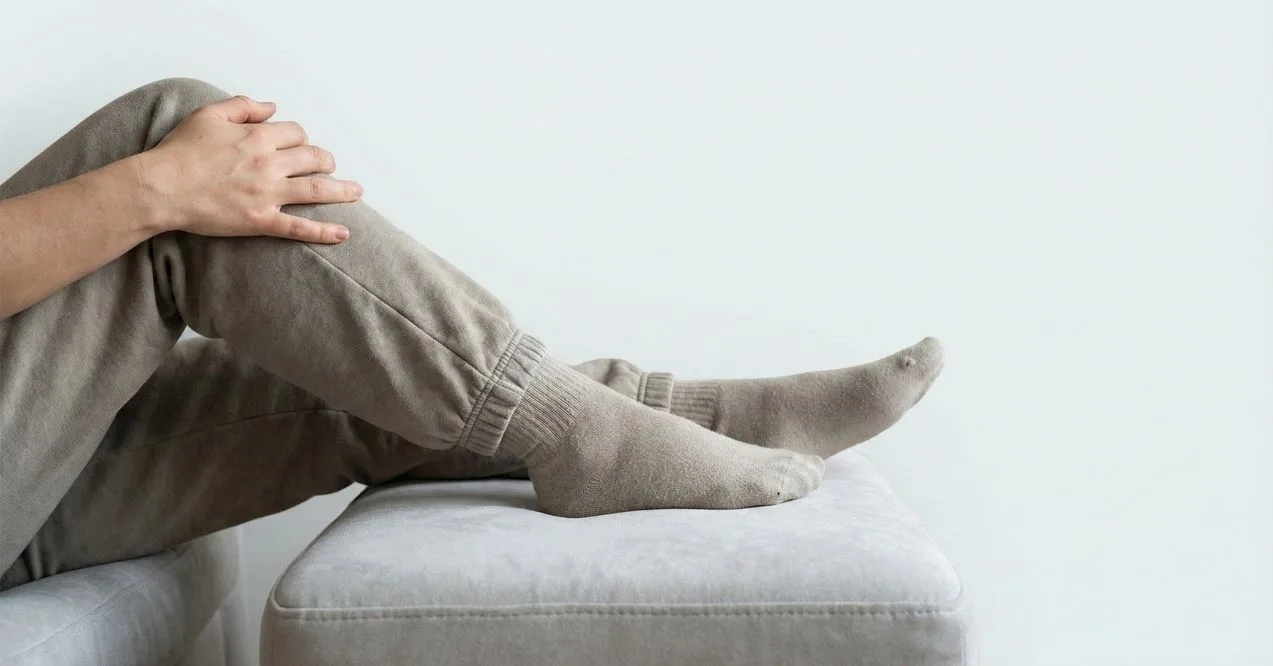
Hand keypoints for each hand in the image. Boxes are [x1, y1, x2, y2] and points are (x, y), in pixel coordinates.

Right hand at [137, 94, 361, 242]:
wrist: (160, 187)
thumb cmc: (179, 151)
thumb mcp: (208, 115)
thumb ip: (243, 107)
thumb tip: (272, 107)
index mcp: (258, 137)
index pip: (296, 133)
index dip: (300, 137)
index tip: (298, 143)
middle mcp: (269, 164)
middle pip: (314, 158)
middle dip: (326, 160)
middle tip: (328, 164)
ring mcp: (268, 194)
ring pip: (317, 189)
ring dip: (342, 190)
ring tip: (356, 191)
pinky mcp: (261, 220)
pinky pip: (299, 227)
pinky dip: (324, 231)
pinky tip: (343, 234)